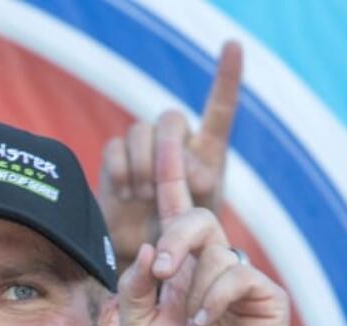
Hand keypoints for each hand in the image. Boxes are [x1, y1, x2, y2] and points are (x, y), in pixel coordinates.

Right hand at [99, 41, 241, 268]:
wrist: (146, 258)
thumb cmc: (181, 239)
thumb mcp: (201, 217)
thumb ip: (200, 190)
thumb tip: (189, 171)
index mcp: (207, 151)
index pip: (219, 106)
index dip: (227, 74)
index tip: (231, 46)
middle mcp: (176, 142)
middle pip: (169, 118)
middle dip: (164, 150)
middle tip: (161, 188)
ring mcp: (143, 149)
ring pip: (139, 131)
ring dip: (142, 167)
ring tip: (145, 197)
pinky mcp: (116, 160)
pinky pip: (114, 149)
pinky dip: (121, 173)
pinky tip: (128, 196)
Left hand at [116, 131, 288, 325]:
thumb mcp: (135, 325)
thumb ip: (134, 284)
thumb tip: (147, 250)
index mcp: (177, 267)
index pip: (174, 214)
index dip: (170, 175)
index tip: (165, 137)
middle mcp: (209, 265)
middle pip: (195, 218)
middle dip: (174, 237)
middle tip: (160, 271)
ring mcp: (239, 277)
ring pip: (214, 248)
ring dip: (191, 287)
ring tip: (187, 325)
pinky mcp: (265, 294)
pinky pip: (235, 273)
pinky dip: (212, 298)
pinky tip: (203, 324)